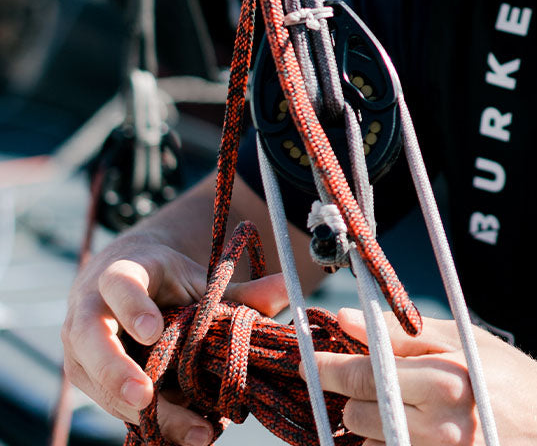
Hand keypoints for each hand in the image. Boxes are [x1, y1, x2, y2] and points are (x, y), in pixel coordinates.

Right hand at [61, 230, 287, 445]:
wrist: (127, 288)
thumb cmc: (165, 281)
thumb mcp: (197, 279)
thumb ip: (240, 291)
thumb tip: (288, 288)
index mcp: (120, 273)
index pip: (119, 284)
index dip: (133, 306)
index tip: (155, 331)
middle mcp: (90, 311)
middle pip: (89, 339)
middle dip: (114, 371)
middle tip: (145, 398)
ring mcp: (83, 351)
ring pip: (99, 384)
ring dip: (140, 412)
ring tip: (192, 432)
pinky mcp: (90, 383)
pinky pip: (114, 407)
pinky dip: (150, 424)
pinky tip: (185, 436)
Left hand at [309, 308, 536, 445]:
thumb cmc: (514, 381)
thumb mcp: (467, 343)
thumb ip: (405, 335)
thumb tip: (348, 319)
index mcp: (445, 381)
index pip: (366, 374)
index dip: (330, 363)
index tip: (309, 354)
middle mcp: (438, 428)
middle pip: (359, 411)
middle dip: (353, 392)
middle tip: (365, 376)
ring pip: (369, 441)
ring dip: (371, 421)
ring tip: (401, 404)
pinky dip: (389, 442)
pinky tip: (410, 427)